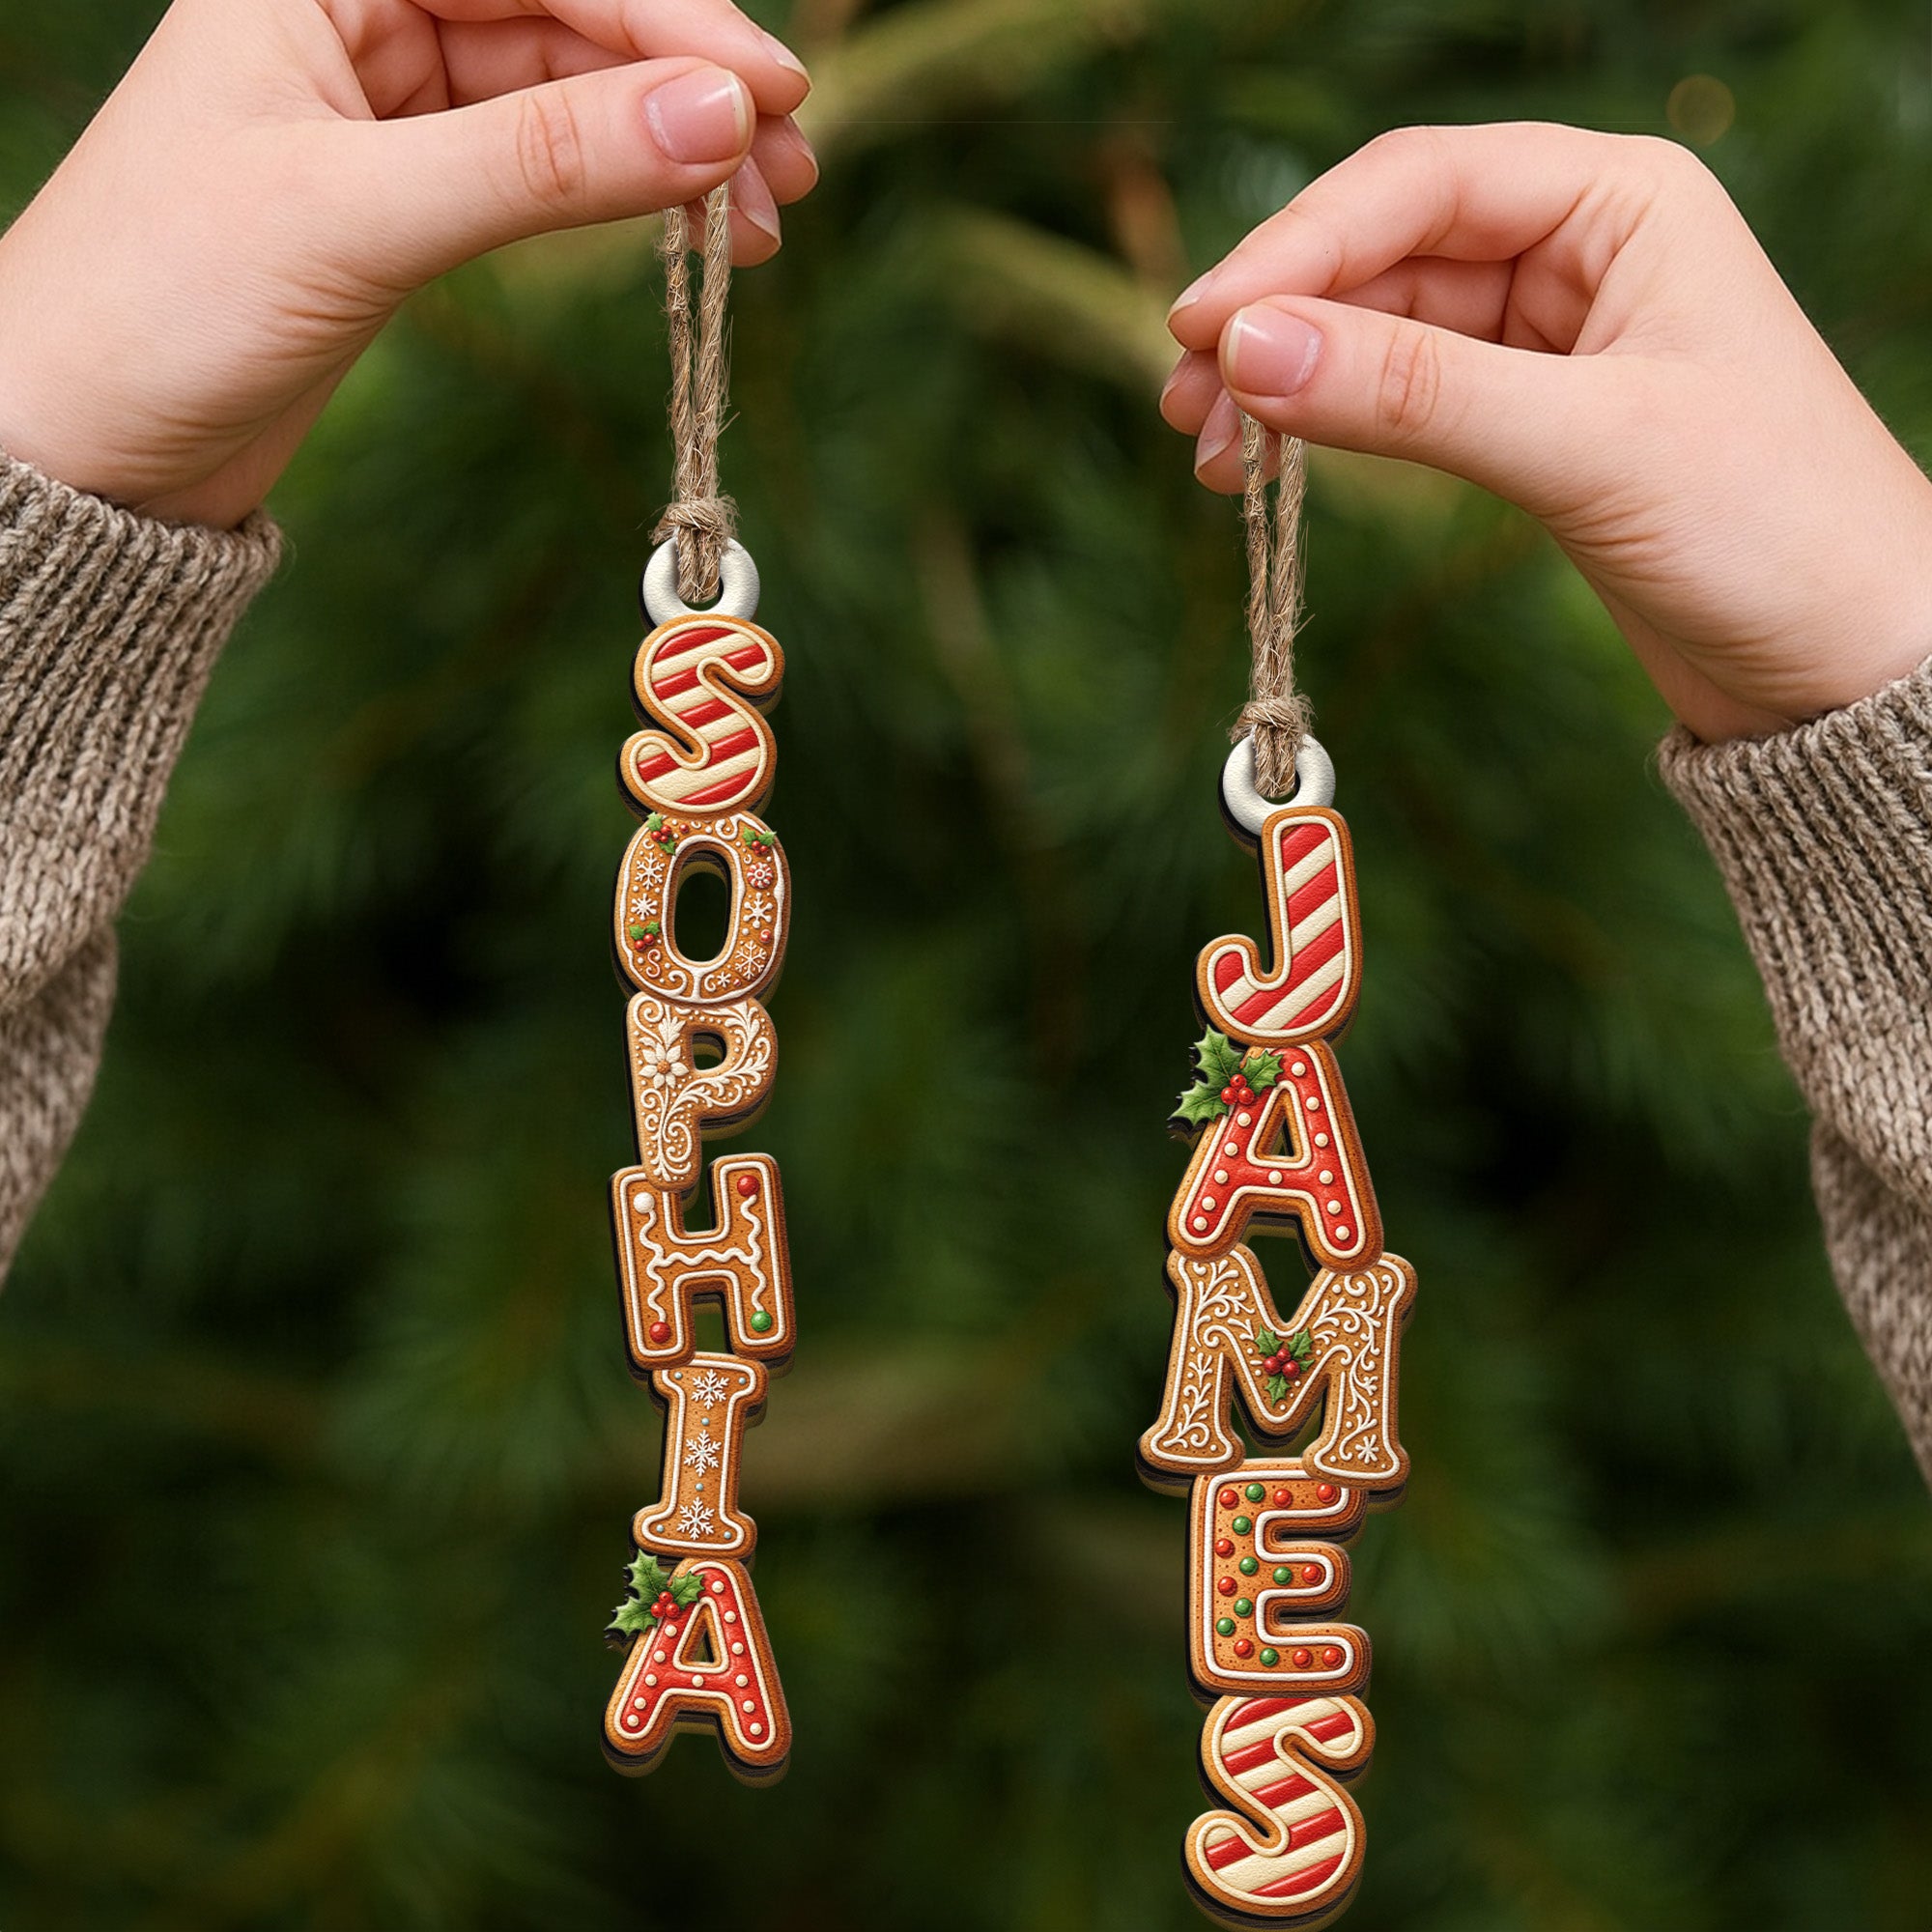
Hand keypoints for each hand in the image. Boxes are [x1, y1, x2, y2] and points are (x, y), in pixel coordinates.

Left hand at [0, 0, 815, 528]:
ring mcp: (386, 106)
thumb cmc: (162, 302)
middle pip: (566, 17)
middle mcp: (355, 11)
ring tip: (757, 224)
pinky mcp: (406, 195)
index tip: (772, 95)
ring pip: (569, 98)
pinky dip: (621, 200)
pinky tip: (686, 232)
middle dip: (685, 88)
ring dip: (669, 151)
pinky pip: (544, 171)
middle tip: (787, 169)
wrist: (79, 447)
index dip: (667, 20)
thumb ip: (546, 163)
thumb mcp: (362, 216)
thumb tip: (719, 119)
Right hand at [1162, 123, 1931, 741]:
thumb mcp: (1584, 448)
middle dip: (1278, 320)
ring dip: (1290, 380)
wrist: (1845, 661)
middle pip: (1382, 251)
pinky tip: (1275, 462)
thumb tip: (1247, 347)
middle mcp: (1579, 249)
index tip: (1199, 324)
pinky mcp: (1526, 422)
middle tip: (1184, 402)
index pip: (1420, 185)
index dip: (1296, 248)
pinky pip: (1400, 398)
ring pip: (1378, 329)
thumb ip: (1411, 394)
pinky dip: (1331, 427)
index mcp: (1622, 199)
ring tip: (1214, 452)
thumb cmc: (1770, 527)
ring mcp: (1547, 338)